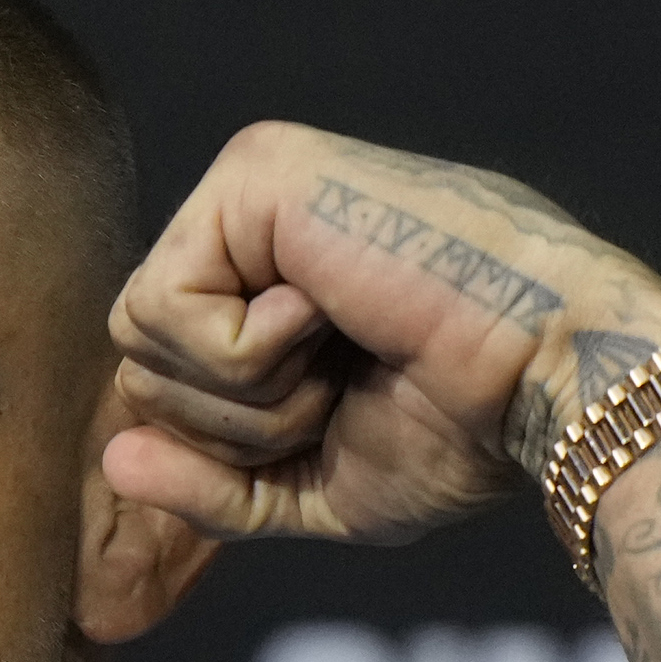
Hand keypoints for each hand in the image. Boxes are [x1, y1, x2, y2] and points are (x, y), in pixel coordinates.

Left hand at [102, 122, 660, 546]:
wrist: (546, 383)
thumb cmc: (460, 433)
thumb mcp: (310, 487)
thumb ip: (209, 484)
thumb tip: (115, 458)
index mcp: (258, 286)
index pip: (158, 385)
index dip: (229, 443)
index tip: (338, 416)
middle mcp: (244, 226)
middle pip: (134, 366)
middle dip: (234, 422)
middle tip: (342, 383)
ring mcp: (245, 189)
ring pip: (139, 343)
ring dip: (248, 393)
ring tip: (343, 350)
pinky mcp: (251, 174)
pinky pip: (163, 311)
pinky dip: (248, 354)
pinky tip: (330, 312)